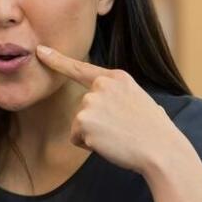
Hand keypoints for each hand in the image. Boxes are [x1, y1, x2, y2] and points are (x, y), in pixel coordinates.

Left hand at [35, 45, 188, 173]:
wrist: (161, 150)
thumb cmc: (154, 132)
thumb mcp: (140, 101)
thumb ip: (118, 96)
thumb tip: (111, 106)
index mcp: (117, 78)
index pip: (82, 68)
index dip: (57, 60)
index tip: (40, 51)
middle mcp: (101, 85)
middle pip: (84, 108)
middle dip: (97, 123)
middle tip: (123, 129)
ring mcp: (91, 101)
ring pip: (80, 124)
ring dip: (94, 135)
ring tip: (119, 136)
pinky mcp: (82, 120)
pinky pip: (76, 138)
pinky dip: (89, 146)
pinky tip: (110, 143)